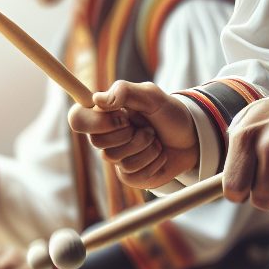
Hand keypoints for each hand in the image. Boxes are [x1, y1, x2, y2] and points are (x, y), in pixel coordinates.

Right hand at [68, 81, 199, 188]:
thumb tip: (97, 99)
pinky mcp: (130, 176)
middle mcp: (107, 137)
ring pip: (119, 160)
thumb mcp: (152, 96)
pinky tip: (159, 154)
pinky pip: (132, 174)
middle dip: (129, 134)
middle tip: (146, 127)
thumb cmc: (170, 114)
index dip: (95, 121)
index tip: (122, 117)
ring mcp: (118, 159)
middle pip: (97, 142)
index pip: (77, 119)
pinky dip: (152, 162)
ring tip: (155, 139)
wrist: (191, 139)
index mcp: (105, 114)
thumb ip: (125, 92)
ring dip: (145, 147)